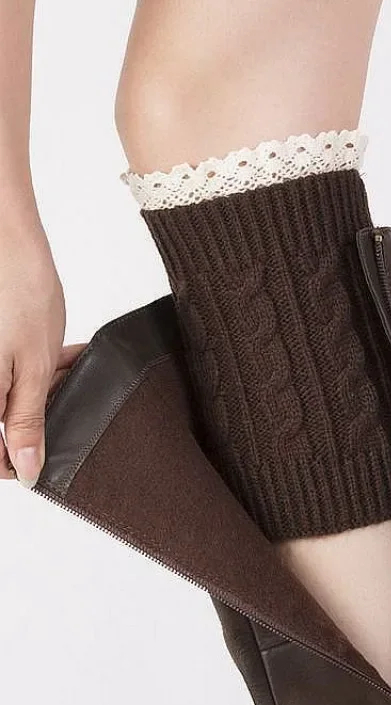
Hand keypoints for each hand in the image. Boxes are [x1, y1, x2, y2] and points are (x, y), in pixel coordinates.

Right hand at [0, 232, 66, 487]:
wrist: (3, 234)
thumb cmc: (19, 293)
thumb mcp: (32, 365)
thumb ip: (27, 420)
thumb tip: (25, 470)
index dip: (20, 460)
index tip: (51, 454)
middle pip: (4, 419)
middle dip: (41, 411)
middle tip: (68, 388)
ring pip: (13, 392)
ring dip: (44, 385)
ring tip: (70, 361)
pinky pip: (11, 367)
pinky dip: (36, 364)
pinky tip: (64, 348)